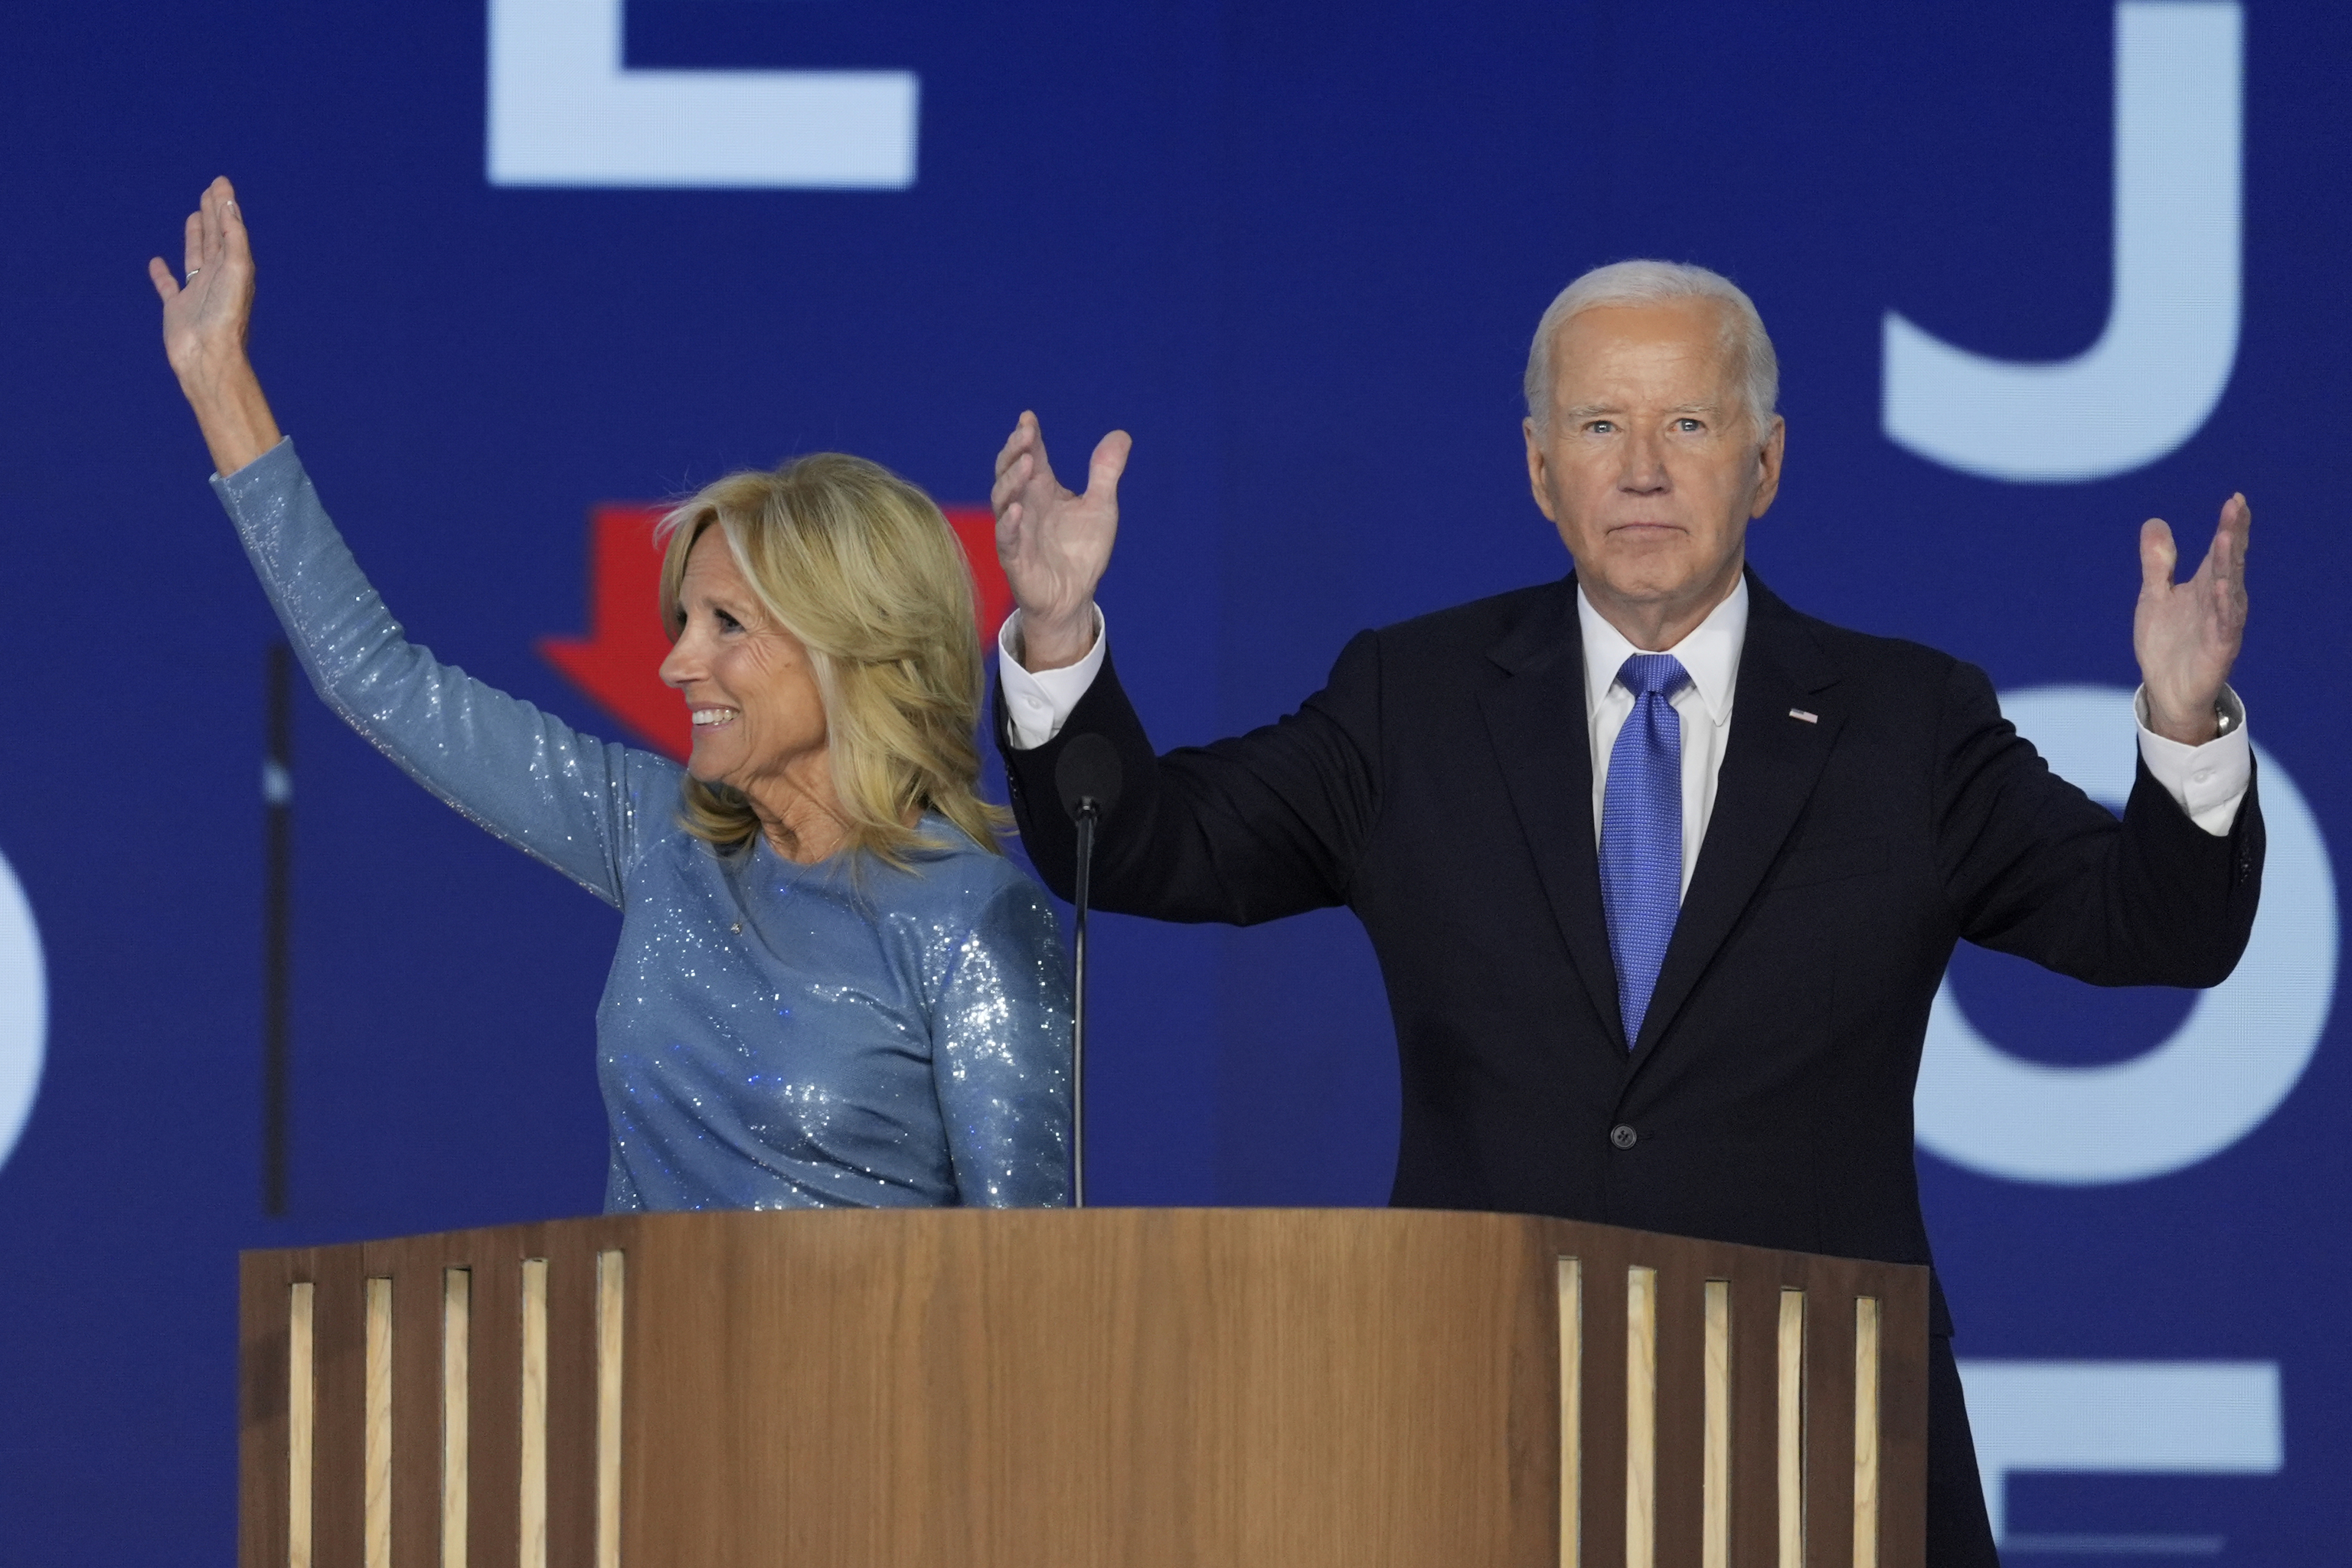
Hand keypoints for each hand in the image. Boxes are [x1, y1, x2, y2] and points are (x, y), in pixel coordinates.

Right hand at [149, 177, 280, 474]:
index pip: (230, 229)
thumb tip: (229, 204)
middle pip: (215, 238)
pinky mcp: (177, 309)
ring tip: (194, 215)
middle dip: (213, 214)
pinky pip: (168, 285)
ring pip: (195, 256)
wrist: (209, 357)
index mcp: (235, 269)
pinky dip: (162, 273)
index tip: (221, 183)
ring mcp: (197, 293)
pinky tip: (156, 262)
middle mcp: (218, 278)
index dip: (225, 206)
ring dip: (195, 235)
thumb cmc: (226, 316)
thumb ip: (233, 237)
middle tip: (211, 189)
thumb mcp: (235, 269)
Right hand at [991, 411, 1129, 669]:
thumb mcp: (1100, 506)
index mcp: (1042, 490)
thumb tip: (1121, 434)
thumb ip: (1105, 471)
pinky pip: (1006, 539)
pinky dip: (1009, 524)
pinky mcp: (1015, 558)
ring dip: (1011, 480)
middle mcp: (1025, 505)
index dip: (1027, 437)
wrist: (1073, 597)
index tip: (1028, 418)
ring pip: (1003, 500)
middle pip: (1010, 472)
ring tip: (1025, 463)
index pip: (1031, 456)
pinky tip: (1018, 510)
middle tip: (1025, 434)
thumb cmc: (1081, 551)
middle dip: (1014, 452)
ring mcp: (1017, 531)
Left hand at [2134, 494, 2249, 744]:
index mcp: (2205, 585)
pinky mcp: (2220, 647)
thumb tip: (2154, 522)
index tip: (2235, 499)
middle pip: (2229, 562)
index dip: (2228, 525)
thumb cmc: (2165, 641)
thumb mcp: (2154, 595)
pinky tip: (2223, 587)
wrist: (2165, 688)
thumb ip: (2157, 562)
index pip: (2220, 549)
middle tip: (2235, 507)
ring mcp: (2222, 623)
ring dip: (2230, 564)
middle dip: (2232, 535)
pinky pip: (2225, 624)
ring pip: (2231, 588)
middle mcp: (2219, 599)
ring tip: (2227, 537)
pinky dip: (2225, 606)